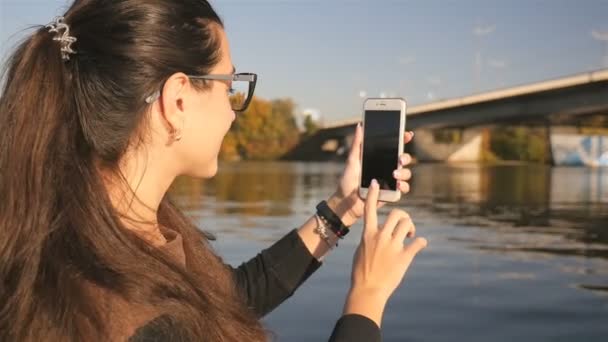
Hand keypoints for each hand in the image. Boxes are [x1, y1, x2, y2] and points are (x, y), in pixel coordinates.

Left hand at [328, 123, 413, 225]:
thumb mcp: (351, 161)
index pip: (394, 147)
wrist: (346, 202)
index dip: (403, 139)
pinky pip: (404, 189)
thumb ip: (357, 144)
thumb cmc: (347, 181)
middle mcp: (387, 168)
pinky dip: (403, 186)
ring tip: (394, 175)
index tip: (407, 134)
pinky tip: (397, 186)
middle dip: (406, 157)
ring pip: (406, 174)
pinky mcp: (392, 194)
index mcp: (379, 159)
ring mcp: (391, 181)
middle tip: (399, 159)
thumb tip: (360, 125)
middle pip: (404, 159)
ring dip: (404, 173)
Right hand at [343, 179, 426, 325]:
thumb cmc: (361, 272)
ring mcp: (393, 246)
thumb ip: (369, 239)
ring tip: (410, 236)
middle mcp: (381, 237)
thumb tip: (375, 234)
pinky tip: (420, 245)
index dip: (374, 194)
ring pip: (407, 224)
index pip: (370, 209)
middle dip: (404, 218)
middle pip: (397, 214)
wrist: (368, 290)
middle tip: (405, 228)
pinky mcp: (404, 257)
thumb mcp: (361, 251)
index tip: (376, 183)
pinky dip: (421, 242)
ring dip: (411, 228)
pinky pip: (418, 243)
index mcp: (368, 234)